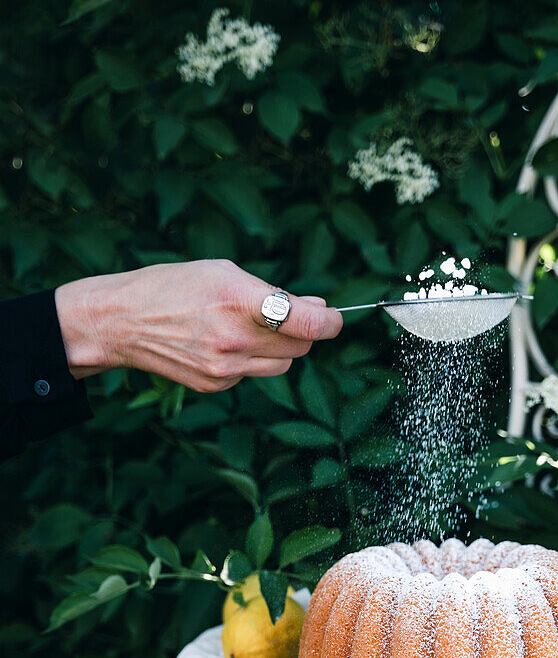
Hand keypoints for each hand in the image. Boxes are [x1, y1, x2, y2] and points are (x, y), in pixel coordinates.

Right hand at [55, 260, 342, 391]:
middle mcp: (234, 339)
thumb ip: (273, 292)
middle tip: (291, 315)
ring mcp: (225, 368)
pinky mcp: (216, 385)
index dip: (329, 323)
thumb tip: (317, 310)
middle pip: (299, 347)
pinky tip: (223, 342)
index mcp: (238, 301)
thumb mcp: (224, 272)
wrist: (123, 321)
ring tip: (249, 327)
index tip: (334, 319)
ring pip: (282, 364)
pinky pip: (253, 374)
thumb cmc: (174, 286)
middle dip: (303, 331)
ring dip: (279, 347)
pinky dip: (251, 359)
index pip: (304, 323)